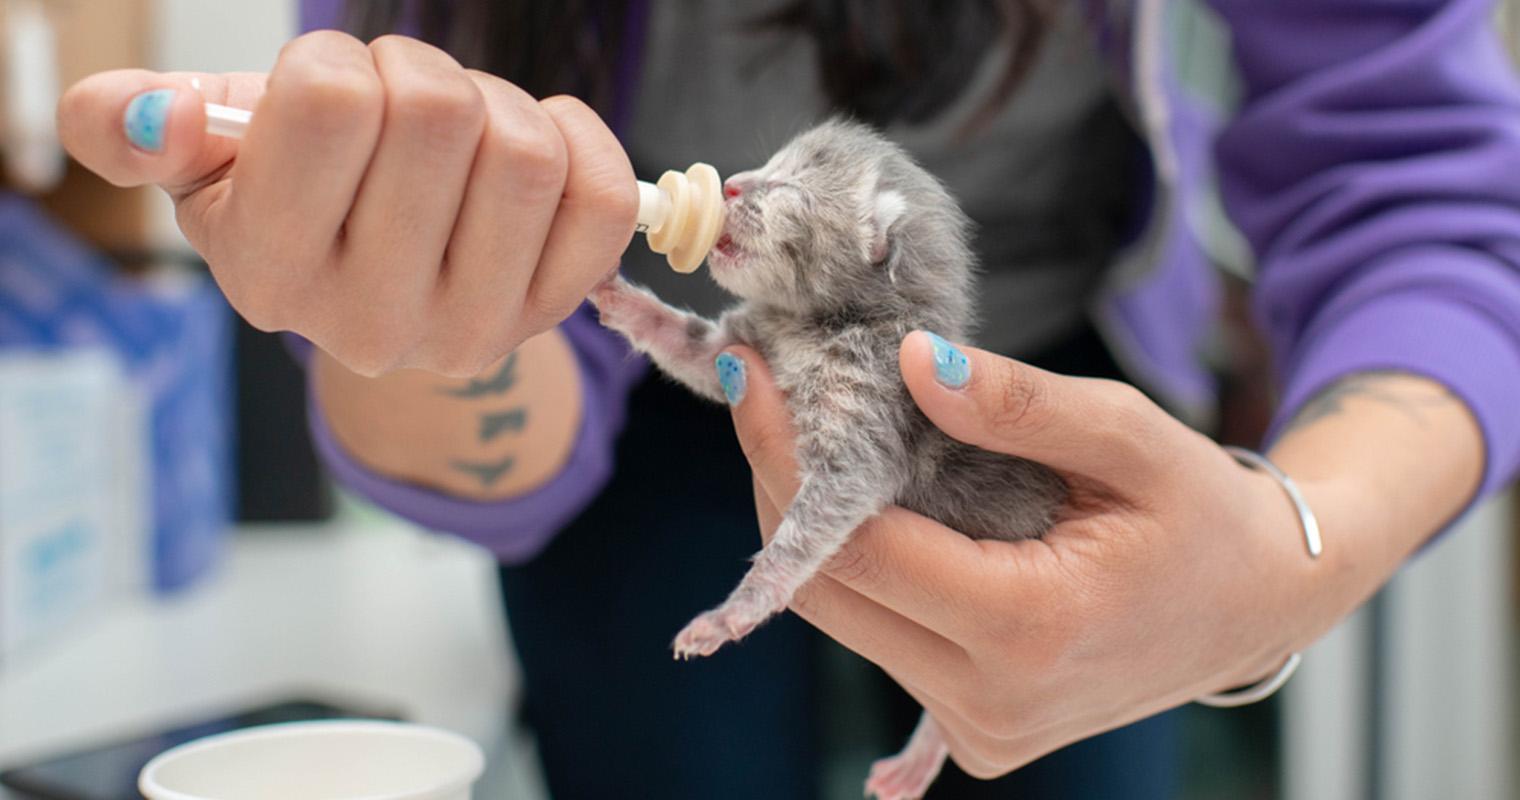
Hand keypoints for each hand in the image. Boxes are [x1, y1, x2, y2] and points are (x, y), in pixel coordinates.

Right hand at [58, 32, 636, 376]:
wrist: (382, 289)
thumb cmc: (297, 199)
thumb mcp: (201, 160)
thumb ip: (132, 126)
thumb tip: (150, 114)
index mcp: (266, 270)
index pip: (332, 102)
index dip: (340, 61)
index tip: (333, 90)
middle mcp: (367, 321)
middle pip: (441, 114)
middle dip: (422, 74)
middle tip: (405, 102)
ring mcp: (470, 329)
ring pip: (527, 154)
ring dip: (499, 107)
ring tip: (464, 133)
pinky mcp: (552, 313)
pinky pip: (605, 198)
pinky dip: (578, 139)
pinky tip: (535, 144)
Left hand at [723, 332, 1388, 776]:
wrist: (1260, 606)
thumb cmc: (1203, 513)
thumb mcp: (1130, 438)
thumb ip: (1020, 405)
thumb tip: (910, 364)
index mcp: (1031, 628)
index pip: (860, 548)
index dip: (787, 460)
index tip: (747, 377)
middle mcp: (992, 701)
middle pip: (831, 592)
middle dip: (781, 489)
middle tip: (763, 393)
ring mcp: (983, 730)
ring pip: (847, 620)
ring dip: (817, 531)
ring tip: (814, 435)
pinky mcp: (979, 734)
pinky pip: (884, 643)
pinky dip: (864, 571)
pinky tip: (863, 504)